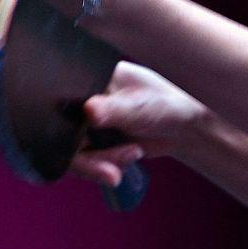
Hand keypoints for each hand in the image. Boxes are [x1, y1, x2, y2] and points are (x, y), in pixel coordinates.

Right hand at [71, 60, 211, 187]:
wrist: (183, 129)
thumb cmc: (167, 105)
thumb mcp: (141, 106)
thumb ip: (114, 109)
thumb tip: (88, 110)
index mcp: (92, 78)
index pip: (64, 100)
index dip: (66, 122)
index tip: (86, 137)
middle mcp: (84, 101)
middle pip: (64, 133)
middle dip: (87, 157)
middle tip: (110, 171)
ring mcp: (87, 124)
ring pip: (75, 153)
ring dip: (100, 164)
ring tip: (132, 155)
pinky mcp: (94, 144)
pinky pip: (87, 164)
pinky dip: (105, 168)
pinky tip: (131, 157)